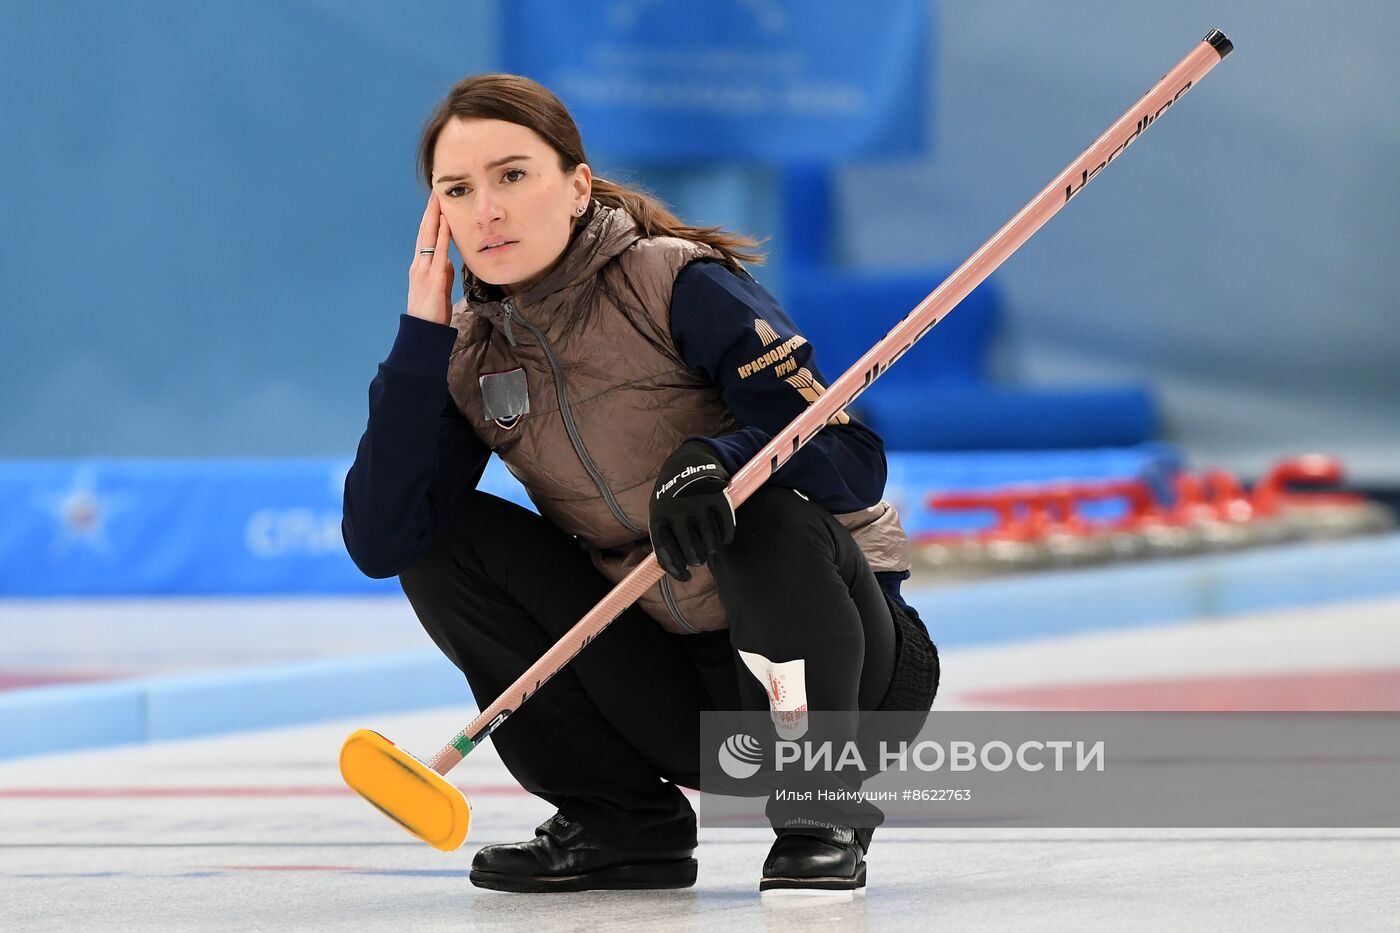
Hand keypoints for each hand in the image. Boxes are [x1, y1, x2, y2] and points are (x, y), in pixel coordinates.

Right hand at [406, 191, 454, 324]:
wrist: (423, 332)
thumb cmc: (431, 313)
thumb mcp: (439, 288)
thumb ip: (443, 273)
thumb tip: (448, 260)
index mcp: (419, 268)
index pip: (424, 239)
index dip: (429, 221)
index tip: (434, 205)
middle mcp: (419, 265)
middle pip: (423, 233)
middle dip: (429, 213)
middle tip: (435, 193)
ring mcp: (424, 271)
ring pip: (429, 239)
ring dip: (435, 218)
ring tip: (439, 201)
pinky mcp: (434, 279)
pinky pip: (439, 254)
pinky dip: (441, 237)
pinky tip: (445, 225)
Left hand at [649, 441, 735, 581]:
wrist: (688, 462)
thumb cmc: (672, 496)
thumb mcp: (657, 513)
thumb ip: (658, 539)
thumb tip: (643, 568)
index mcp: (659, 516)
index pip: (667, 553)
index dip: (677, 570)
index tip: (686, 577)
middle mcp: (677, 511)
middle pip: (692, 552)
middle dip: (697, 560)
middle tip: (700, 558)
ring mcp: (698, 505)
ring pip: (710, 544)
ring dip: (712, 549)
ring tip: (710, 545)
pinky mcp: (718, 499)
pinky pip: (726, 531)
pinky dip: (726, 538)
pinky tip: (723, 537)